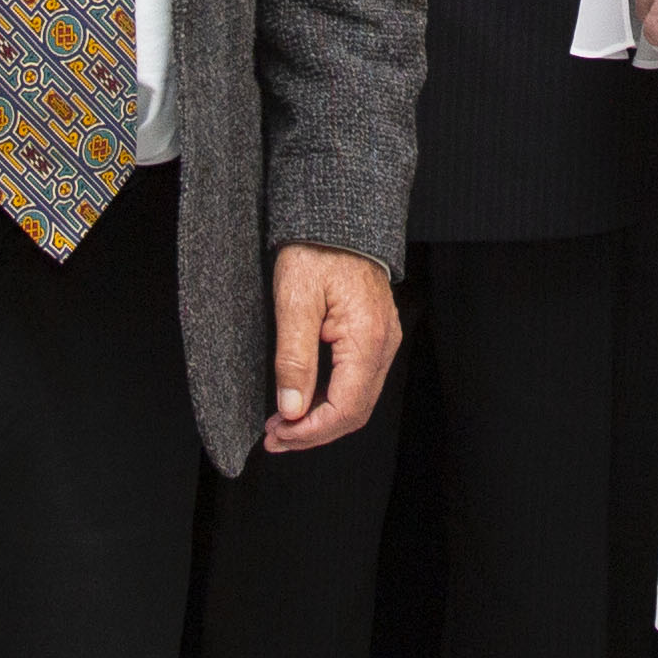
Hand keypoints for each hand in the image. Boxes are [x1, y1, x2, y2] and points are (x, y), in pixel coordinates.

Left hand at [267, 245, 401, 452]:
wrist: (336, 219)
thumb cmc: (315, 251)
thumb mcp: (294, 302)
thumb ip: (294, 359)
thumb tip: (290, 409)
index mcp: (367, 340)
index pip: (345, 408)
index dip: (310, 432)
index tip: (277, 436)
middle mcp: (383, 345)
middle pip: (354, 412)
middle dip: (313, 433)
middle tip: (274, 438)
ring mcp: (383, 342)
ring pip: (356, 401)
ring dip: (320, 420)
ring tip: (282, 425)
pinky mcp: (374, 337)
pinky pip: (357, 382)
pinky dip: (329, 400)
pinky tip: (303, 402)